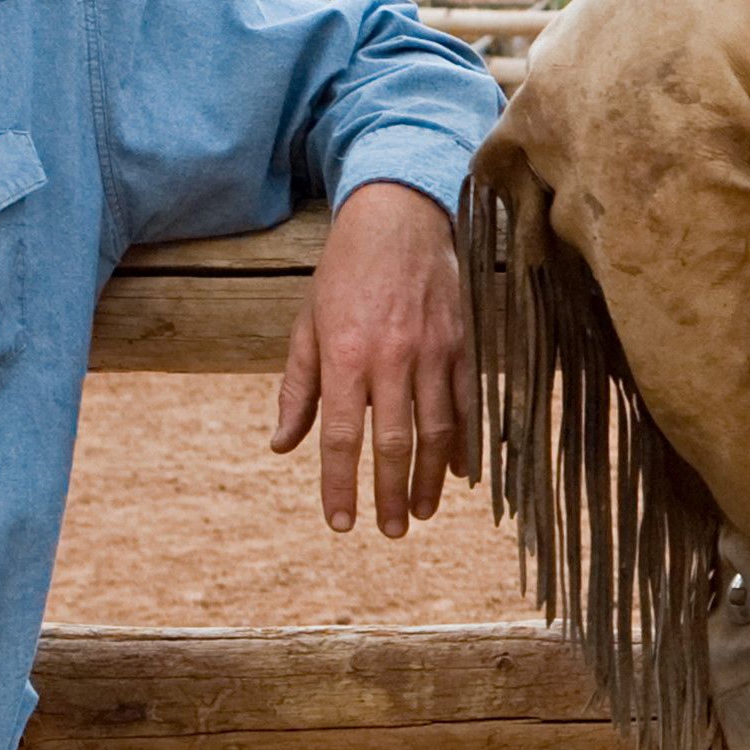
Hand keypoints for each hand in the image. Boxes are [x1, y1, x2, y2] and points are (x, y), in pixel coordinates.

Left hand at [276, 178, 472, 533]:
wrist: (399, 218)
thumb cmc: (344, 272)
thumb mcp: (307, 325)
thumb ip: (298, 388)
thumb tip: (282, 445)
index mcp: (345, 355)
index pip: (339, 436)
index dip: (339, 484)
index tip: (341, 522)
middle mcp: (391, 358)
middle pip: (394, 442)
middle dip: (391, 493)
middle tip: (390, 531)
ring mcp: (433, 352)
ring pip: (437, 430)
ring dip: (429, 477)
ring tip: (421, 513)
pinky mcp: (463, 343)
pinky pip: (467, 404)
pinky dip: (464, 442)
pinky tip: (458, 473)